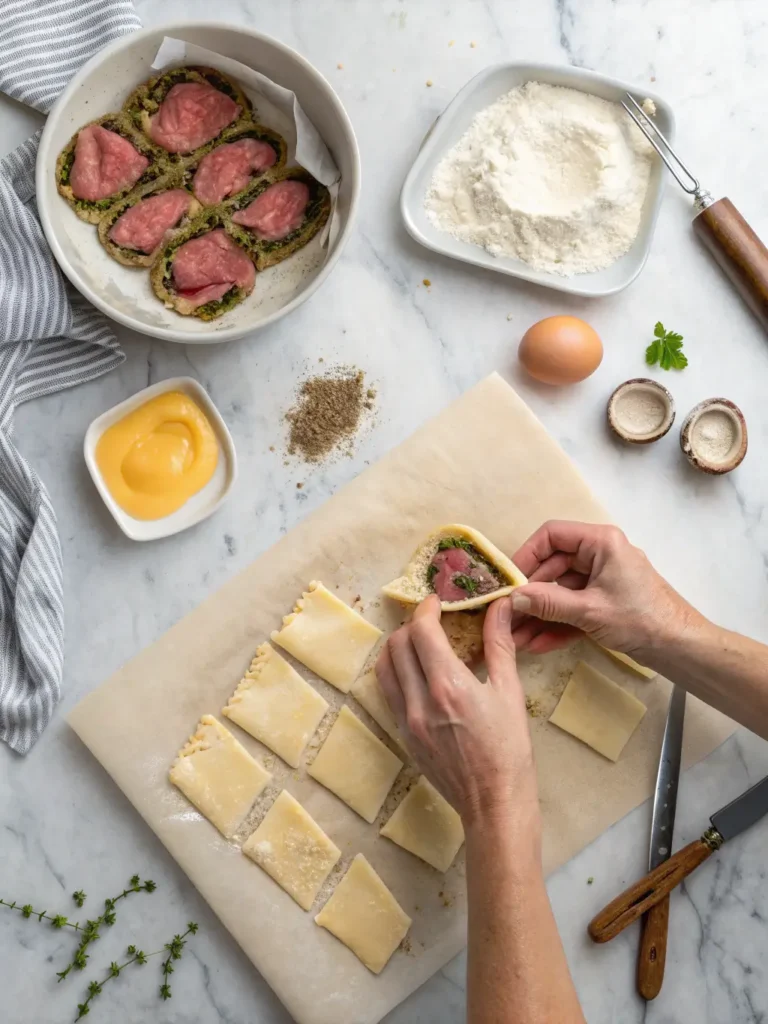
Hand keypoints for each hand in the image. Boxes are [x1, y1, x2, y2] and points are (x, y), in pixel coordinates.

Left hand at [376, 595, 539, 833]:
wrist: (493, 803)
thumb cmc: (510, 749)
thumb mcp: (509, 692)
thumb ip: (499, 644)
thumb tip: (500, 607)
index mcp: (448, 686)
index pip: (421, 631)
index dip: (426, 609)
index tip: (437, 602)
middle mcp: (420, 701)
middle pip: (397, 645)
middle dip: (412, 626)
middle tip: (432, 623)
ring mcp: (407, 720)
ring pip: (385, 668)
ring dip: (398, 648)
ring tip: (420, 645)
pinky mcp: (403, 735)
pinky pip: (389, 693)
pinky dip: (397, 674)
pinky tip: (418, 674)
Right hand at [509, 521, 700, 658]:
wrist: (681, 648)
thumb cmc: (640, 618)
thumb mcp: (589, 610)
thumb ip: (547, 603)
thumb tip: (512, 599)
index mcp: (601, 543)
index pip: (552, 535)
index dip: (527, 554)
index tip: (509, 580)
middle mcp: (600, 555)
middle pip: (553, 566)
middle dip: (530, 594)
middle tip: (507, 615)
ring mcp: (603, 580)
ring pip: (561, 591)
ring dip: (540, 615)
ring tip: (516, 637)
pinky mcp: (605, 602)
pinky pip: (574, 608)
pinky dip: (557, 624)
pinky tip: (537, 644)